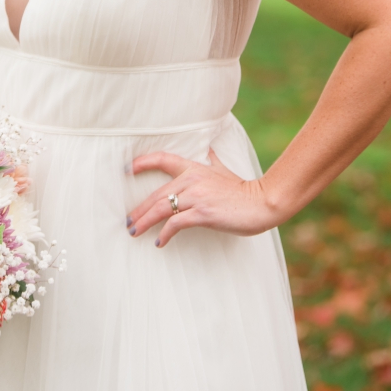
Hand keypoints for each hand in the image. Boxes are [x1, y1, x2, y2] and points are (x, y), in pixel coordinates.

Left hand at [126, 148, 278, 247]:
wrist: (263, 202)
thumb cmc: (243, 190)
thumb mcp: (224, 170)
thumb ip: (212, 160)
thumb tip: (209, 149)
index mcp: (193, 168)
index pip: (163, 159)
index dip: (143, 162)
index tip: (127, 169)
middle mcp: (191, 180)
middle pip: (156, 194)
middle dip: (139, 210)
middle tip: (128, 222)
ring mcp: (196, 196)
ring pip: (161, 209)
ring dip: (144, 222)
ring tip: (135, 232)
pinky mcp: (203, 213)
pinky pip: (176, 223)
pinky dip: (165, 234)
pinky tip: (159, 242)